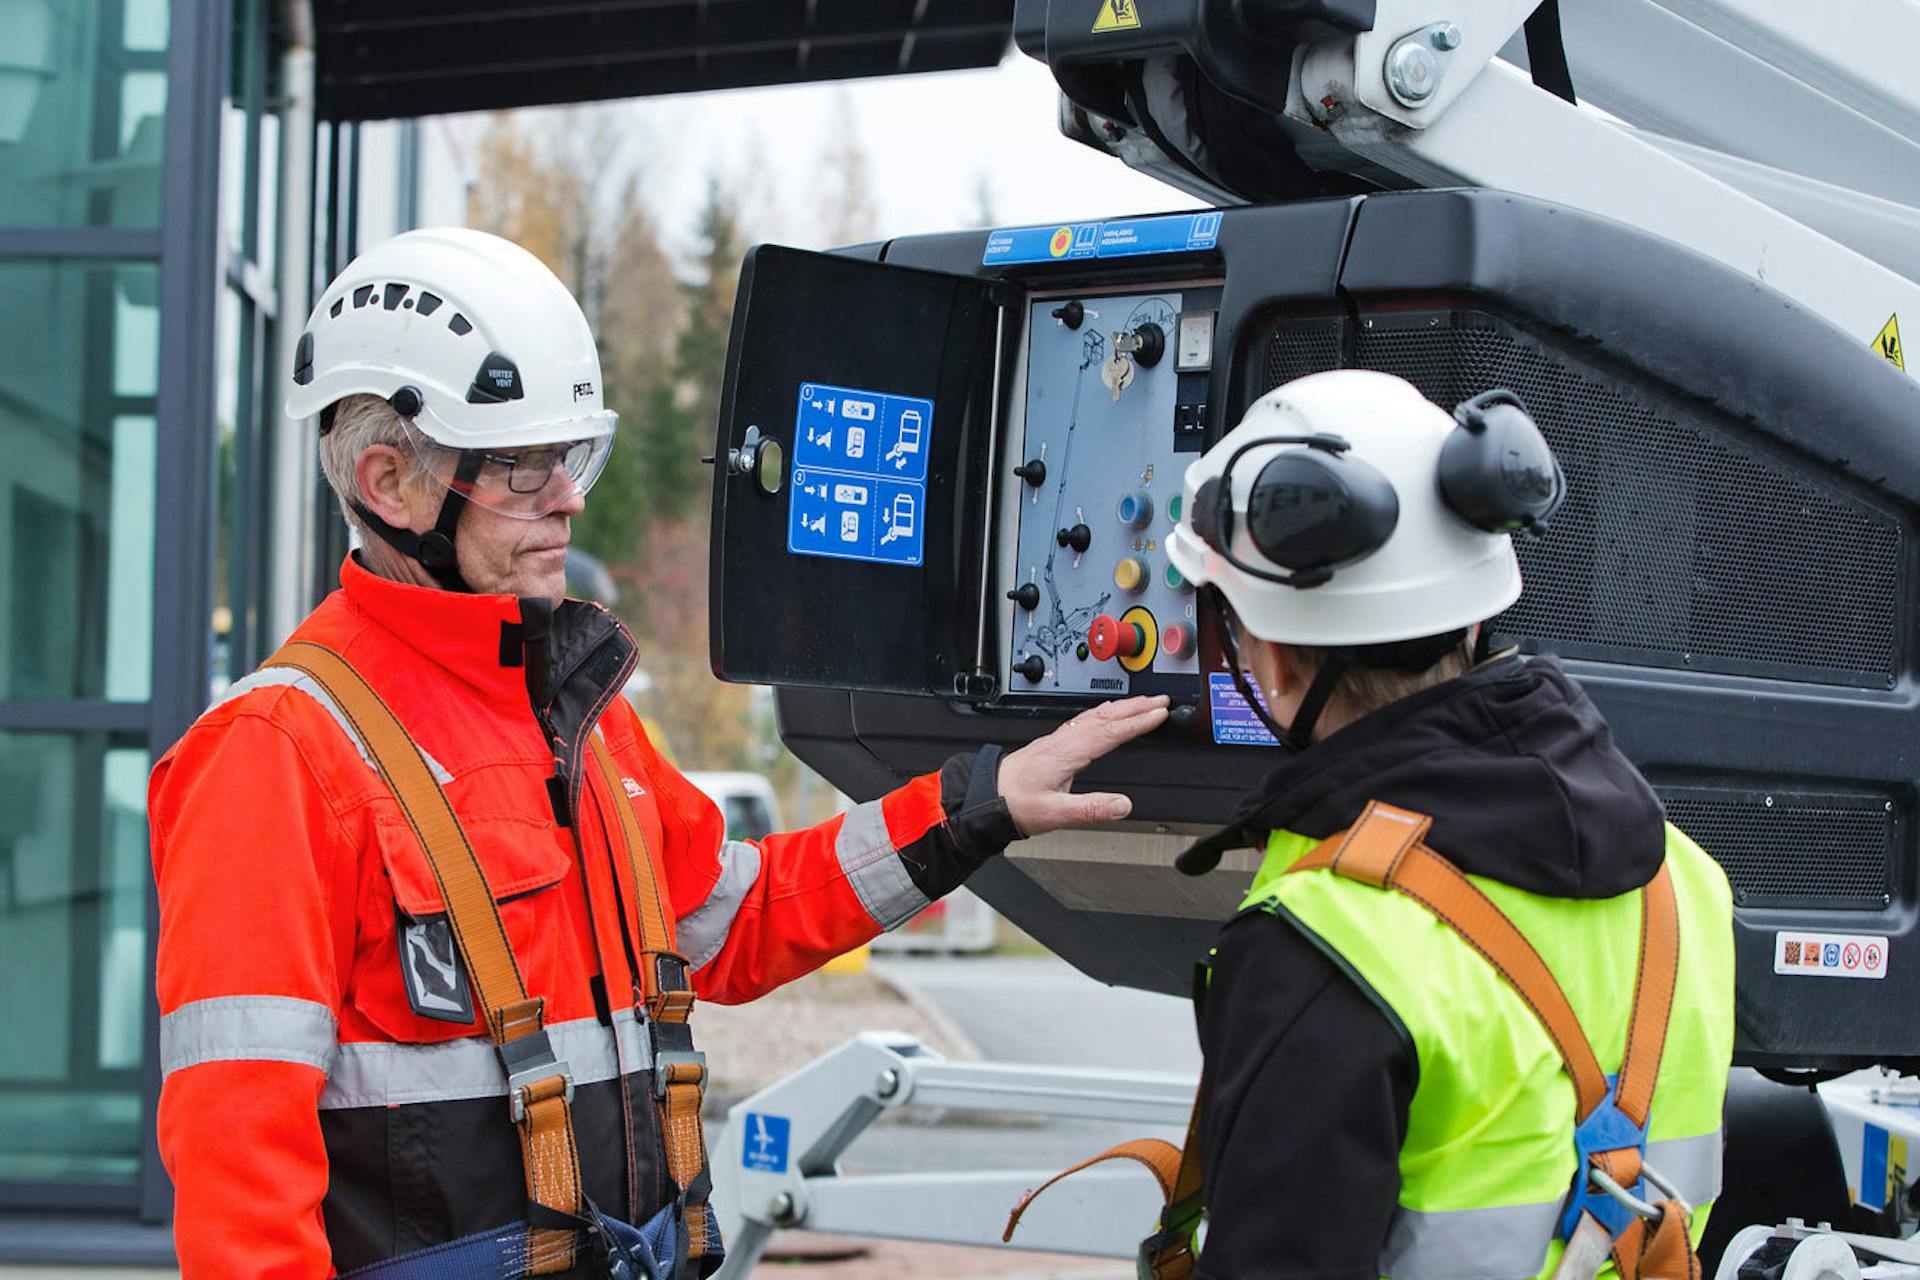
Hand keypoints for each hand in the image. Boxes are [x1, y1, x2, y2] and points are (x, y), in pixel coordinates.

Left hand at [999, 695, 1171, 837]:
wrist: (986, 797)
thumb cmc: (1015, 803)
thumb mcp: (1055, 813)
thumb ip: (1090, 809)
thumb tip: (1123, 806)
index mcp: (1067, 753)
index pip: (1110, 732)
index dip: (1138, 722)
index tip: (1160, 713)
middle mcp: (1063, 741)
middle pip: (1106, 716)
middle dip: (1136, 706)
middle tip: (1161, 699)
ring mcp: (1058, 740)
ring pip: (1095, 715)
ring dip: (1122, 706)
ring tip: (1143, 702)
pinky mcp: (1054, 744)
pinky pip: (1085, 720)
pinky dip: (1104, 712)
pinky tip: (1107, 713)